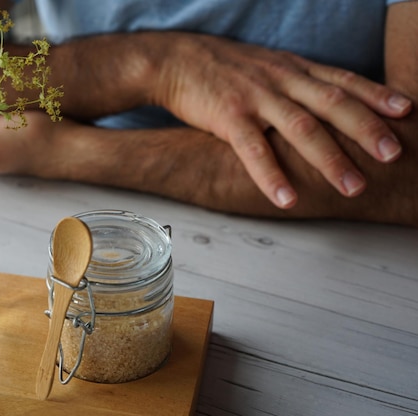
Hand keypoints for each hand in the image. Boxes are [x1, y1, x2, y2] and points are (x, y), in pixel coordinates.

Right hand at [150, 33, 411, 207]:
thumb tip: (322, 104)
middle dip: (366, 129)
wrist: (176, 60)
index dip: (376, 94)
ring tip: (353, 186)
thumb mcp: (266, 66)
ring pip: (301, 127)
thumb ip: (294, 82)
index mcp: (292, 68)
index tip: (406, 110)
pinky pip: (254, 149)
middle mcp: (281, 80)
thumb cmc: (222, 68)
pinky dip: (271, 175)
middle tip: (393, 154)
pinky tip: (287, 198)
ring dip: (329, 158)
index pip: (342, 79)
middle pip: (332, 103)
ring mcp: (255, 98)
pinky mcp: (228, 116)